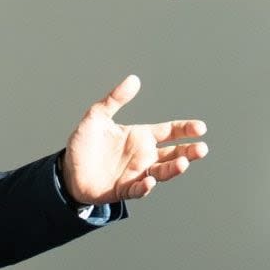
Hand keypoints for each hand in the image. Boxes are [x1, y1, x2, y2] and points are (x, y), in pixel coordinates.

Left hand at [62, 75, 207, 203]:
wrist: (68, 169)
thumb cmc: (84, 143)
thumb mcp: (96, 117)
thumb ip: (114, 99)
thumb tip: (134, 79)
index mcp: (140, 137)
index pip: (169, 131)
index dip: (185, 129)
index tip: (200, 128)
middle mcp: (143, 156)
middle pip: (173, 154)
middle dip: (189, 152)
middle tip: (202, 148)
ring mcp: (136, 173)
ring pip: (161, 173)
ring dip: (173, 169)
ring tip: (183, 163)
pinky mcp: (124, 189)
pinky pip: (138, 189)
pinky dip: (145, 187)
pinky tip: (149, 182)